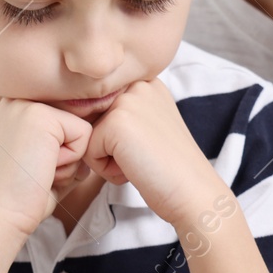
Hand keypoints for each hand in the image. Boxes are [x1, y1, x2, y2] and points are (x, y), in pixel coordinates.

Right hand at [0, 98, 92, 239]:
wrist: (2, 215)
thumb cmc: (23, 198)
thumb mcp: (45, 164)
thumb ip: (66, 147)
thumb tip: (93, 139)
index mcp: (13, 112)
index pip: (62, 123)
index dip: (60, 152)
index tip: (31, 170)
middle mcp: (16, 102)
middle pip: (73, 124)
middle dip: (65, 155)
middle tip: (36, 171)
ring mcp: (26, 104)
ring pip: (80, 128)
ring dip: (69, 159)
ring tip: (39, 170)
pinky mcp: (41, 114)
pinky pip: (84, 134)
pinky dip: (72, 159)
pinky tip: (45, 168)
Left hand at [84, 78, 223, 226]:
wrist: (193, 191)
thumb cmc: (170, 168)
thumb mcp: (149, 126)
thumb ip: (122, 113)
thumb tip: (78, 113)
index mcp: (146, 81)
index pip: (102, 108)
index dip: (116, 139)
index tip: (147, 147)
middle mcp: (136, 83)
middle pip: (93, 121)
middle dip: (111, 147)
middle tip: (145, 156)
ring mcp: (126, 100)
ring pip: (89, 136)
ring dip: (109, 159)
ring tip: (141, 161)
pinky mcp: (115, 123)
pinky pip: (88, 152)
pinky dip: (107, 170)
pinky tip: (136, 168)